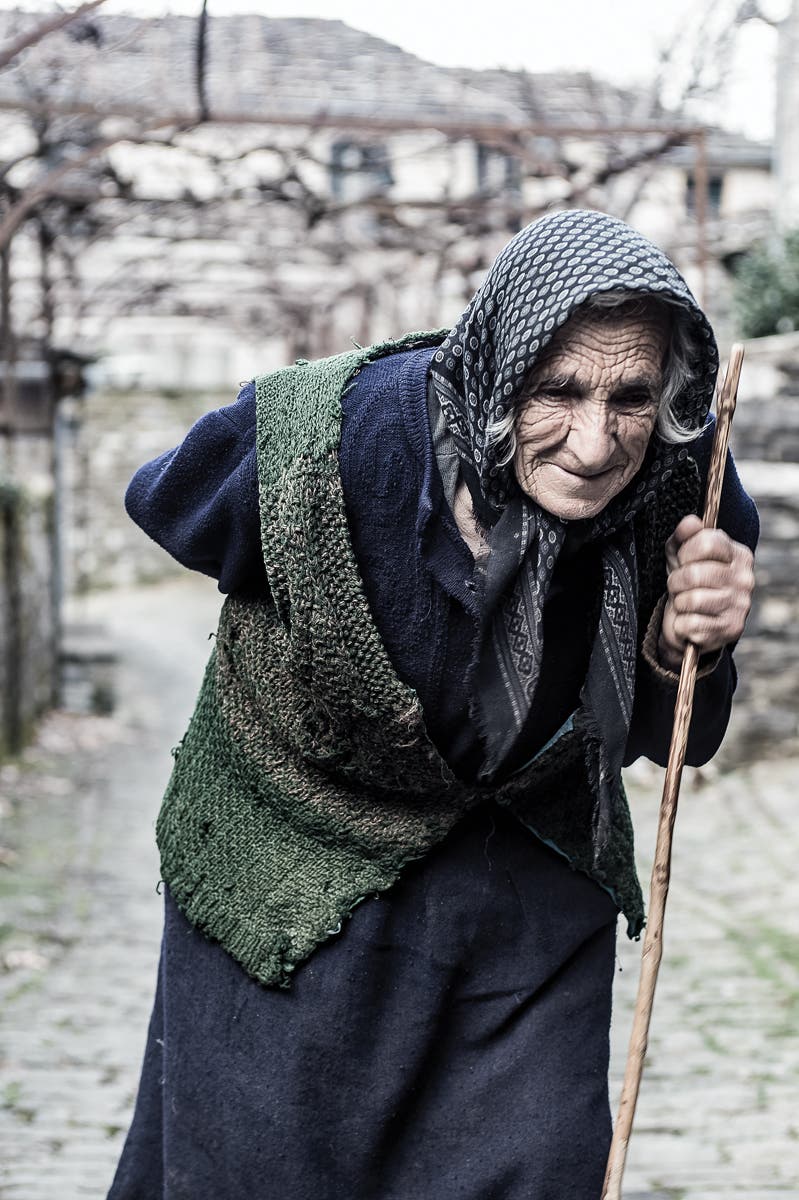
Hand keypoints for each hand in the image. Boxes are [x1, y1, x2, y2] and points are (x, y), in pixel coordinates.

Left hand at [658, 514, 753, 670]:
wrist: (691, 625)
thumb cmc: (688, 585)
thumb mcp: (681, 556)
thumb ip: (684, 536)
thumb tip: (689, 523)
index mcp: (738, 555)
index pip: (707, 542)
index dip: (686, 552)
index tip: (683, 561)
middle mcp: (745, 579)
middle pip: (695, 573)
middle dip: (676, 581)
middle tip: (679, 586)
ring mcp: (741, 605)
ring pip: (692, 600)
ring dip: (679, 603)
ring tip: (684, 603)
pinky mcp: (731, 629)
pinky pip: (691, 624)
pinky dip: (681, 625)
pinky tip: (689, 621)